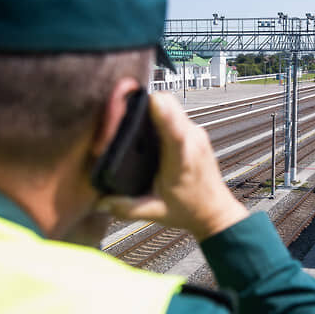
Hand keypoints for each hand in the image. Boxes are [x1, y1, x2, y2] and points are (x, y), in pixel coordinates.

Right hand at [98, 93, 247, 240]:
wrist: (215, 212)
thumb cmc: (190, 210)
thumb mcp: (155, 212)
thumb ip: (125, 208)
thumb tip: (99, 202)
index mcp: (181, 159)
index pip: (173, 127)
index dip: (158, 110)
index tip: (142, 101)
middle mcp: (192, 140)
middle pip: (168, 103)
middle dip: (144, 103)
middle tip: (123, 113)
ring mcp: (196, 133)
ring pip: (171, 104)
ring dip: (152, 107)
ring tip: (132, 120)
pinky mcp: (195, 131)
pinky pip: (175, 112)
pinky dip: (160, 114)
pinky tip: (146, 128)